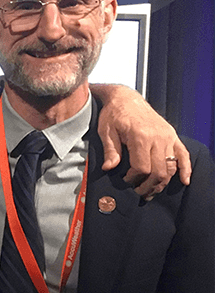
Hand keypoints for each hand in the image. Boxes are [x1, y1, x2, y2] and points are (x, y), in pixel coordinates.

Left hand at [93, 85, 190, 199]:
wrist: (126, 98)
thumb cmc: (113, 114)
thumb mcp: (106, 131)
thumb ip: (110, 150)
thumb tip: (109, 169)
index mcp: (141, 136)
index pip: (142, 167)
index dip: (134, 179)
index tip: (126, 181)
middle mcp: (158, 137)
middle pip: (159, 170)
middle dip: (148, 185)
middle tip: (138, 193)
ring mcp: (168, 137)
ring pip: (171, 167)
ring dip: (162, 182)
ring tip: (152, 191)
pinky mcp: (172, 136)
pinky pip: (183, 155)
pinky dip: (186, 169)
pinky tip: (184, 181)